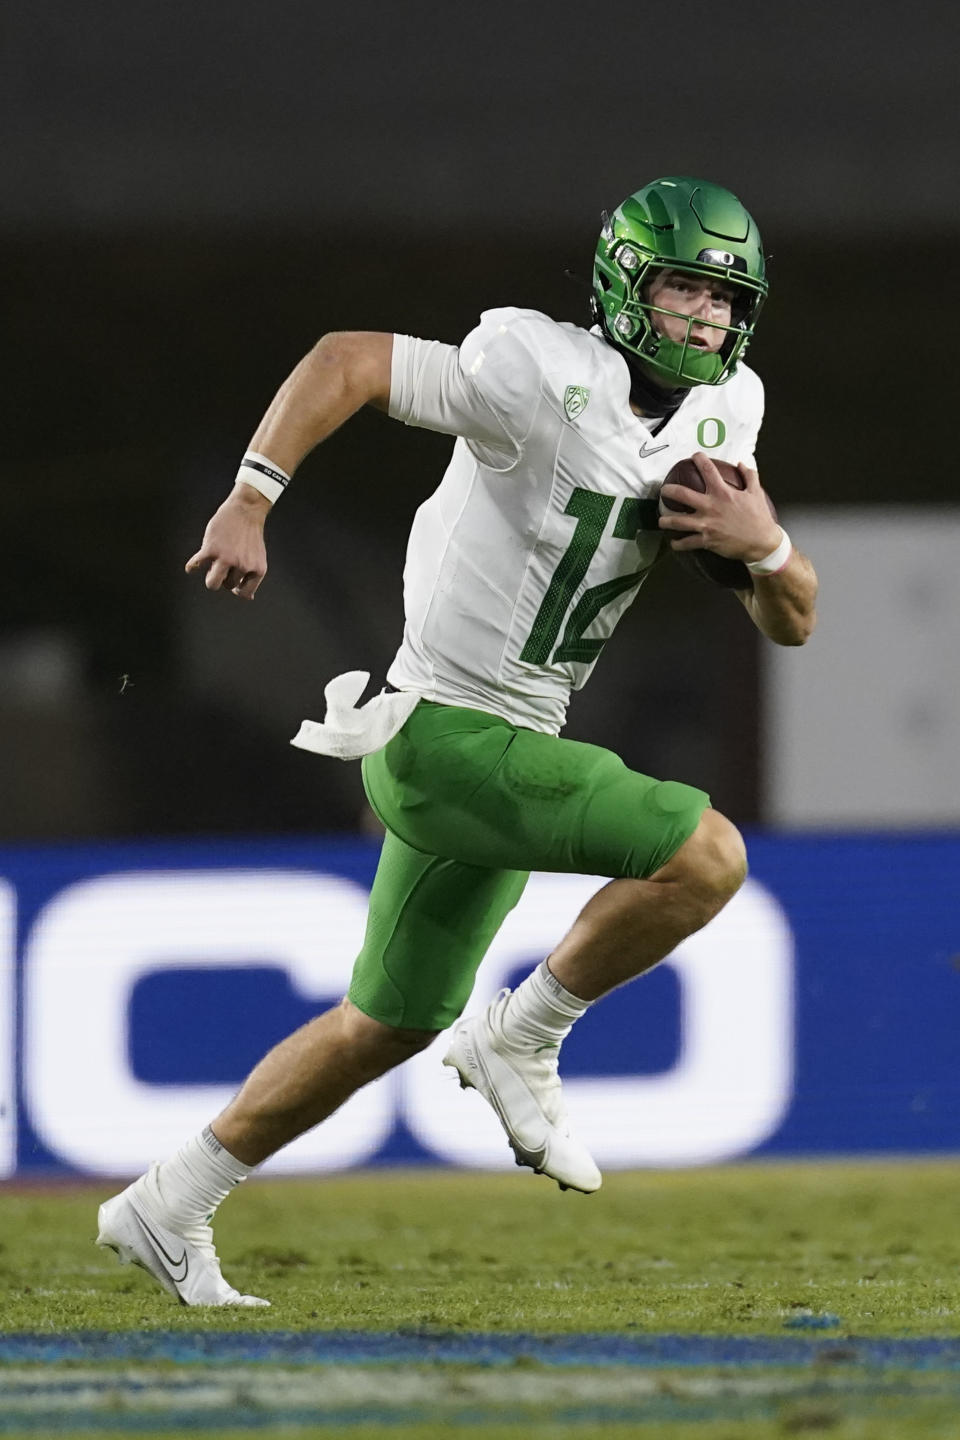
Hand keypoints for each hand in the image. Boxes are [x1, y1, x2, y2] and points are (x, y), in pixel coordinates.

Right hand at [185, 484, 270, 598]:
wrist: (246, 510)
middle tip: (224, 563)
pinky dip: (192, 567)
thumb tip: (249, 598)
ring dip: (210, 578)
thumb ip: (252, 575)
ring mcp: (226, 558)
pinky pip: (196, 565)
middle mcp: (243, 565)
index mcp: (257, 569)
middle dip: (224, 577)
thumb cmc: (250, 534)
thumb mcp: (257, 557)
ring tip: (211, 567)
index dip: (237, 588)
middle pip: (227, 586)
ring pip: (212, 583)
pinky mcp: (211, 549)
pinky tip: (192, 565)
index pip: (244, 593)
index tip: (233, 579)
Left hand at [658, 453, 780, 561]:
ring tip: (661, 521)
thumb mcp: (756, 493)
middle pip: (682, 495)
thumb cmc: (759, 517)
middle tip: (663, 490)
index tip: (694, 456)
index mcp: (723, 493)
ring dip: (666, 521)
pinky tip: (674, 544)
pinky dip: (678, 544)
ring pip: (679, 522)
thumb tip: (741, 464)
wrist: (762, 542)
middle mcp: (711, 507)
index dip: (699, 460)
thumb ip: (749, 476)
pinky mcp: (707, 540)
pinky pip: (687, 543)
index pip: (707, 470)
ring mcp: (707, 524)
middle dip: (669, 491)